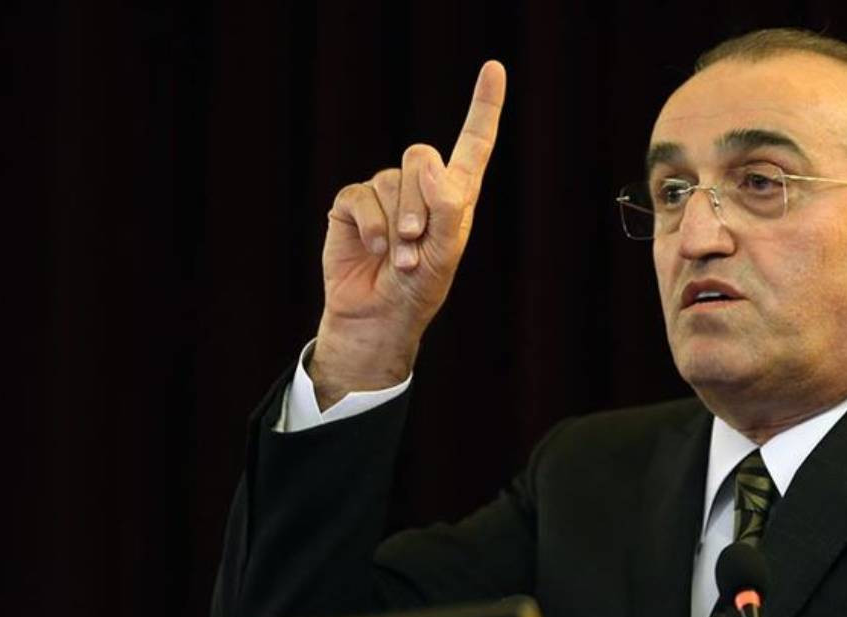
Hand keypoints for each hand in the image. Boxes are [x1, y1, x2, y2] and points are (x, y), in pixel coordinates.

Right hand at [309, 61, 505, 407]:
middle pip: (419, 156)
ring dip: (397, 223)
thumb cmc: (420, 290)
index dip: (483, 106)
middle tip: (418, 246)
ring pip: (390, 179)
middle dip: (420, 203)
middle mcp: (420, 187)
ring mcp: (385, 194)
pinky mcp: (352, 205)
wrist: (379, 317)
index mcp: (455, 195)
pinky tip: (374, 249)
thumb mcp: (446, 253)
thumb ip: (447, 206)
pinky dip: (370, 224)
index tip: (493, 68)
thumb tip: (428, 161)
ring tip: (400, 258)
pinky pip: (359, 195)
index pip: (474, 143)